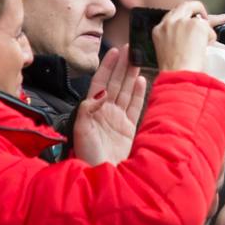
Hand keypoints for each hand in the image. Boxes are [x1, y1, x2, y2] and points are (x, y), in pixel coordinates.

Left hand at [69, 47, 147, 165]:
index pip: (100, 82)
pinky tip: (142, 81)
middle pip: (116, 83)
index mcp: (93, 110)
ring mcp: (118, 119)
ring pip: (126, 91)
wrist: (103, 175)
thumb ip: (88, 109)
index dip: (107, 66)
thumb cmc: (88, 155)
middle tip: (131, 48)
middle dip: (122, 65)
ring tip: (138, 60)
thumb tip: (101, 93)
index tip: (114, 51)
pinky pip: (135, 106)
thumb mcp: (81, 131)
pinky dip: (139, 93)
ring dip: (132, 75)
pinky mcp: (129, 128)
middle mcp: (106, 111)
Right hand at [154, 1, 213, 72]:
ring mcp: (182, 22)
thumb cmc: (175, 72)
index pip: (173, 16)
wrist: (178, 76)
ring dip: (208, 27)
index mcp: (158, 31)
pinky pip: (209, 29)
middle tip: (207, 15)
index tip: (191, 19)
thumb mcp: (170, 53)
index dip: (185, 17)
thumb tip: (199, 37)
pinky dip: (211, 38)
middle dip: (198, 8)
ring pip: (200, 17)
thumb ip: (179, 40)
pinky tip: (208, 48)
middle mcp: (168, 23)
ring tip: (222, 21)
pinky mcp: (196, 24)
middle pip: (186, 5)